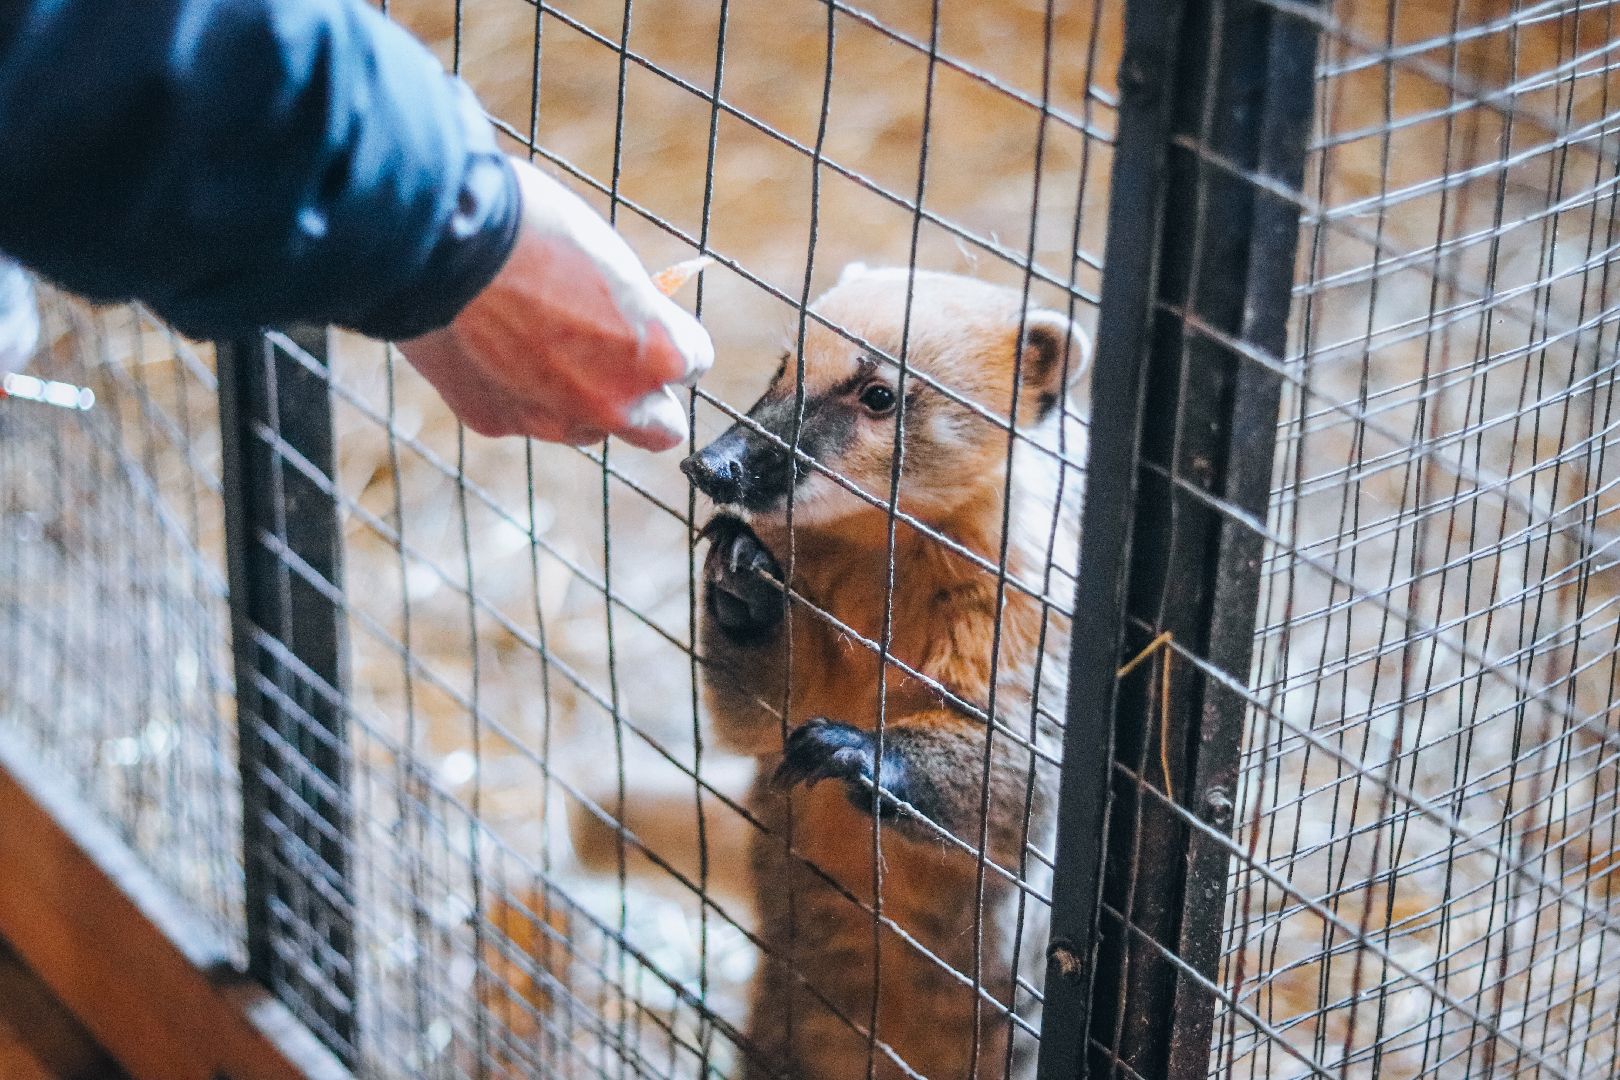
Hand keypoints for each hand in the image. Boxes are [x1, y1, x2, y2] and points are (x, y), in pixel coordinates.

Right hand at [398, 158, 713, 449]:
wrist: (443, 240)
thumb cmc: (533, 228)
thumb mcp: (610, 261)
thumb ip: (631, 311)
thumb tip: (634, 320)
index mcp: (660, 352)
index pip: (695, 364)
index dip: (669, 339)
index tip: (646, 323)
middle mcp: (616, 401)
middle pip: (660, 428)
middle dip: (643, 401)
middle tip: (613, 363)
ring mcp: (555, 420)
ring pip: (587, 428)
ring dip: (577, 401)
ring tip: (537, 347)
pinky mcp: (497, 422)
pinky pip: (522, 417)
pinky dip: (513, 393)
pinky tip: (488, 348)